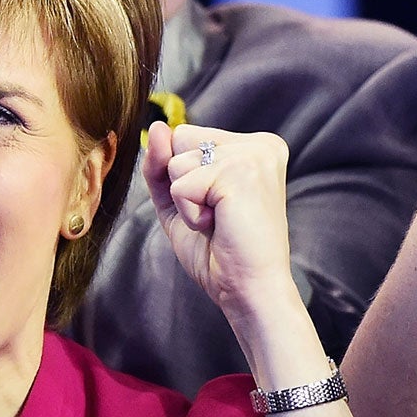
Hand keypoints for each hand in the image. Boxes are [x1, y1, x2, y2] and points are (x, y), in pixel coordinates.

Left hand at [143, 122, 298, 333]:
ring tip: (219, 221)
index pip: (185, 136)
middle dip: (183, 183)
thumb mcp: (179, 200)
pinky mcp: (241, 172)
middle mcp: (260, 144)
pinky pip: (181, 185)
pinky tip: (219, 225)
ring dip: (186, 201)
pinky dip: (189, 213)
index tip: (218, 205)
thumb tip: (156, 127)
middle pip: (180, 140)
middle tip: (218, 214)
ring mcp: (253, 155)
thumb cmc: (220, 251)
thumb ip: (162, 162)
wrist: (248, 288)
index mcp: (255, 146)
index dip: (185, 177)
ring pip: (177, 161)